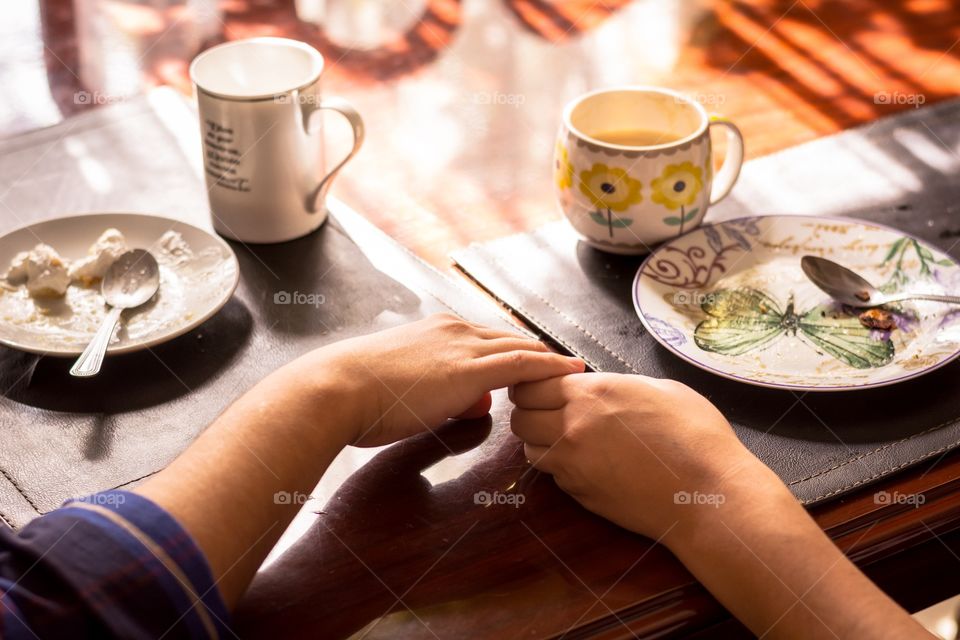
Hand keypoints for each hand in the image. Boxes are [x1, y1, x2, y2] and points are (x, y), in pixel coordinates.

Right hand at [297, 314, 583, 446]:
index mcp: (436, 331)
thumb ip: (447, 395)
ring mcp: (463, 346)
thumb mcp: (407, 392)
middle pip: (508, 339)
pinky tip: (571, 372)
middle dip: (537, 352)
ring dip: (548, 360)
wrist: (339, 389)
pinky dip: (550, 367)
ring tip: (574, 370)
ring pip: (519, 348)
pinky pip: (522, 364)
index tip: (534, 360)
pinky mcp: (469, 369)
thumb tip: (480, 403)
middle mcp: (453, 330)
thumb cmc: (360, 397)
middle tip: (563, 365)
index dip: (513, 350)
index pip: (485, 339)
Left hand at [510, 373, 760, 540]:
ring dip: (541, 441)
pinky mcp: (579, 494)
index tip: (547, 385)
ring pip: (529, 448)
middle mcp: (572, 427)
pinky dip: (560, 467)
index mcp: (591, 393)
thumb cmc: (696, 436)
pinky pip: (553, 476)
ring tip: (567, 437)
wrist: (709, 494)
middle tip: (550, 410)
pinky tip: (587, 463)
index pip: (530, 384)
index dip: (534, 383)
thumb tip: (602, 388)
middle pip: (519, 417)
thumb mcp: (660, 389)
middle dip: (530, 411)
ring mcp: (572, 464)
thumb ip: (618, 386)